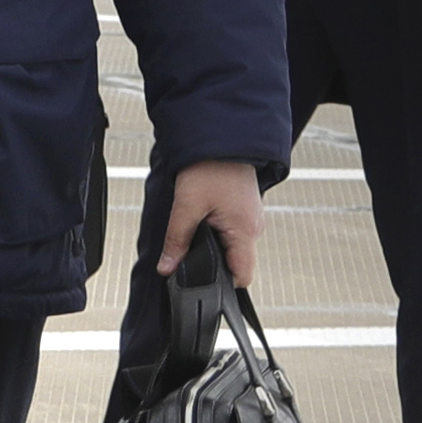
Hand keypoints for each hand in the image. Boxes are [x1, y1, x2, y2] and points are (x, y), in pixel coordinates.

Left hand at [159, 158, 265, 285]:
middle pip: (236, 262)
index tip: (200, 282)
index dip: (222, 284)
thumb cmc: (210, 167)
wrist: (221, 138)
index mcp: (245, 231)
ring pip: (233, 246)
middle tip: (190, 253)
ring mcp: (251, 218)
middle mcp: (254, 227)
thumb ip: (177, 240)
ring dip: (215, 246)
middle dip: (214, 263)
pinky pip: (233, 231)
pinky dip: (218, 232)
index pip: (242, 275)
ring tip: (196, 232)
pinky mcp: (244, 209)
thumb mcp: (187, 206)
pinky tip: (204, 221)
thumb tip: (167, 267)